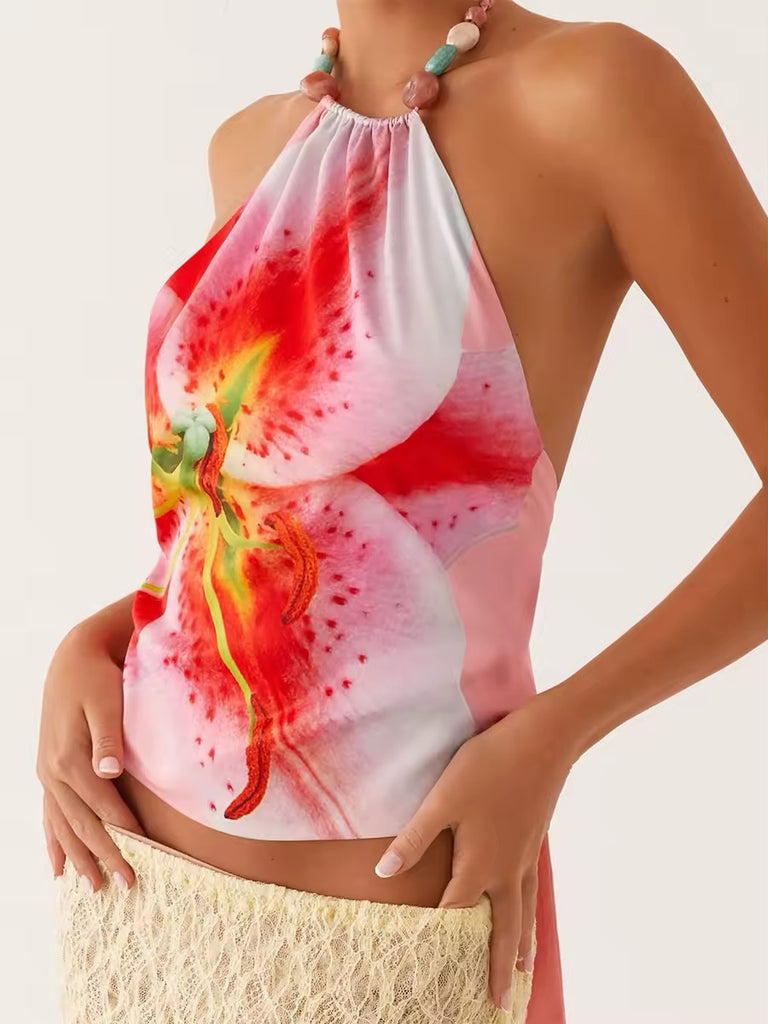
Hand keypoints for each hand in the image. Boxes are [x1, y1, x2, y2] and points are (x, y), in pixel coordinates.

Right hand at [36, 627, 146, 891]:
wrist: (73, 658)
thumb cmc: (97, 679)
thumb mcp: (105, 702)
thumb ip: (109, 738)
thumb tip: (109, 772)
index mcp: (70, 759)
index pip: (103, 806)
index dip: (125, 832)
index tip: (147, 855)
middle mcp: (53, 772)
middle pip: (82, 824)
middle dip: (105, 856)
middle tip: (129, 884)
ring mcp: (47, 774)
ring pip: (63, 826)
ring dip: (79, 858)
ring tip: (95, 888)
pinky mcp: (49, 770)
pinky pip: (50, 815)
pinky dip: (55, 843)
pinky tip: (58, 868)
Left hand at [372, 689, 575, 1011]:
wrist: (542, 741)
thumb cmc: (487, 766)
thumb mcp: (442, 800)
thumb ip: (413, 839)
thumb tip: (383, 874)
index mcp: (478, 865)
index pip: (453, 915)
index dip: (439, 942)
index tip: (430, 972)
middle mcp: (504, 870)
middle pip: (501, 930)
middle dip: (498, 967)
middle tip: (499, 1004)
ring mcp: (524, 857)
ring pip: (523, 913)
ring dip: (521, 945)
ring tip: (523, 970)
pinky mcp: (535, 840)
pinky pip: (532, 889)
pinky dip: (531, 910)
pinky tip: (527, 906)